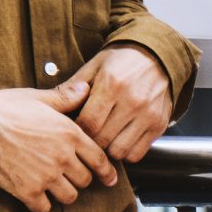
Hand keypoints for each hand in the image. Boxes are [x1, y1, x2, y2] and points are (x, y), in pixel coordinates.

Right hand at [0, 80, 115, 211]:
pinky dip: (41, 204)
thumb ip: (65, 98)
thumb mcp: (38, 98)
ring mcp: (45, 176)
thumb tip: (87, 88)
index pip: (100, 160)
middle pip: (84, 180)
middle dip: (78, 179)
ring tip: (52, 185)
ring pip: (69, 197)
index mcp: (70, 134)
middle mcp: (62, 158)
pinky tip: (34, 195)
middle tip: (67, 174)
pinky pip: (44, 208)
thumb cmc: (5, 108)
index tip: (109, 179)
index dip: (107, 172)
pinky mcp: (27, 191)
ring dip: (63, 193)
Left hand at [67, 45, 173, 163]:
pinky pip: (136, 154)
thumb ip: (73, 86)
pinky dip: (125, 152)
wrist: (158, 58)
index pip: (88, 123)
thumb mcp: (94, 66)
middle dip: (90, 141)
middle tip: (87, 134)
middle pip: (102, 139)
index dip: (77, 130)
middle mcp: (133, 101)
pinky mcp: (159, 126)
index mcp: (112, 84)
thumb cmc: (121, 62)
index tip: (74, 128)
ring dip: (107, 149)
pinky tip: (120, 140)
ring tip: (104, 138)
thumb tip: (52, 106)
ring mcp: (148, 115)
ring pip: (119, 151)